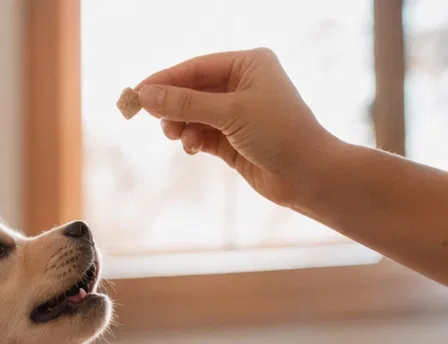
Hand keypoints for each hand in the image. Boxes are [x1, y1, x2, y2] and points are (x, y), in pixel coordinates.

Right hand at [136, 48, 337, 208]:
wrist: (308, 175)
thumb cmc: (279, 133)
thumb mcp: (230, 113)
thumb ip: (186, 103)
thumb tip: (146, 94)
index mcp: (249, 64)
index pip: (197, 67)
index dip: (166, 79)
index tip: (138, 92)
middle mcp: (244, 85)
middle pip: (194, 90)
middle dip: (172, 104)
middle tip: (147, 116)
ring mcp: (239, 114)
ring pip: (196, 114)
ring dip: (181, 124)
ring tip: (175, 135)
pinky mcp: (235, 141)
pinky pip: (203, 134)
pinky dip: (192, 139)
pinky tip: (190, 147)